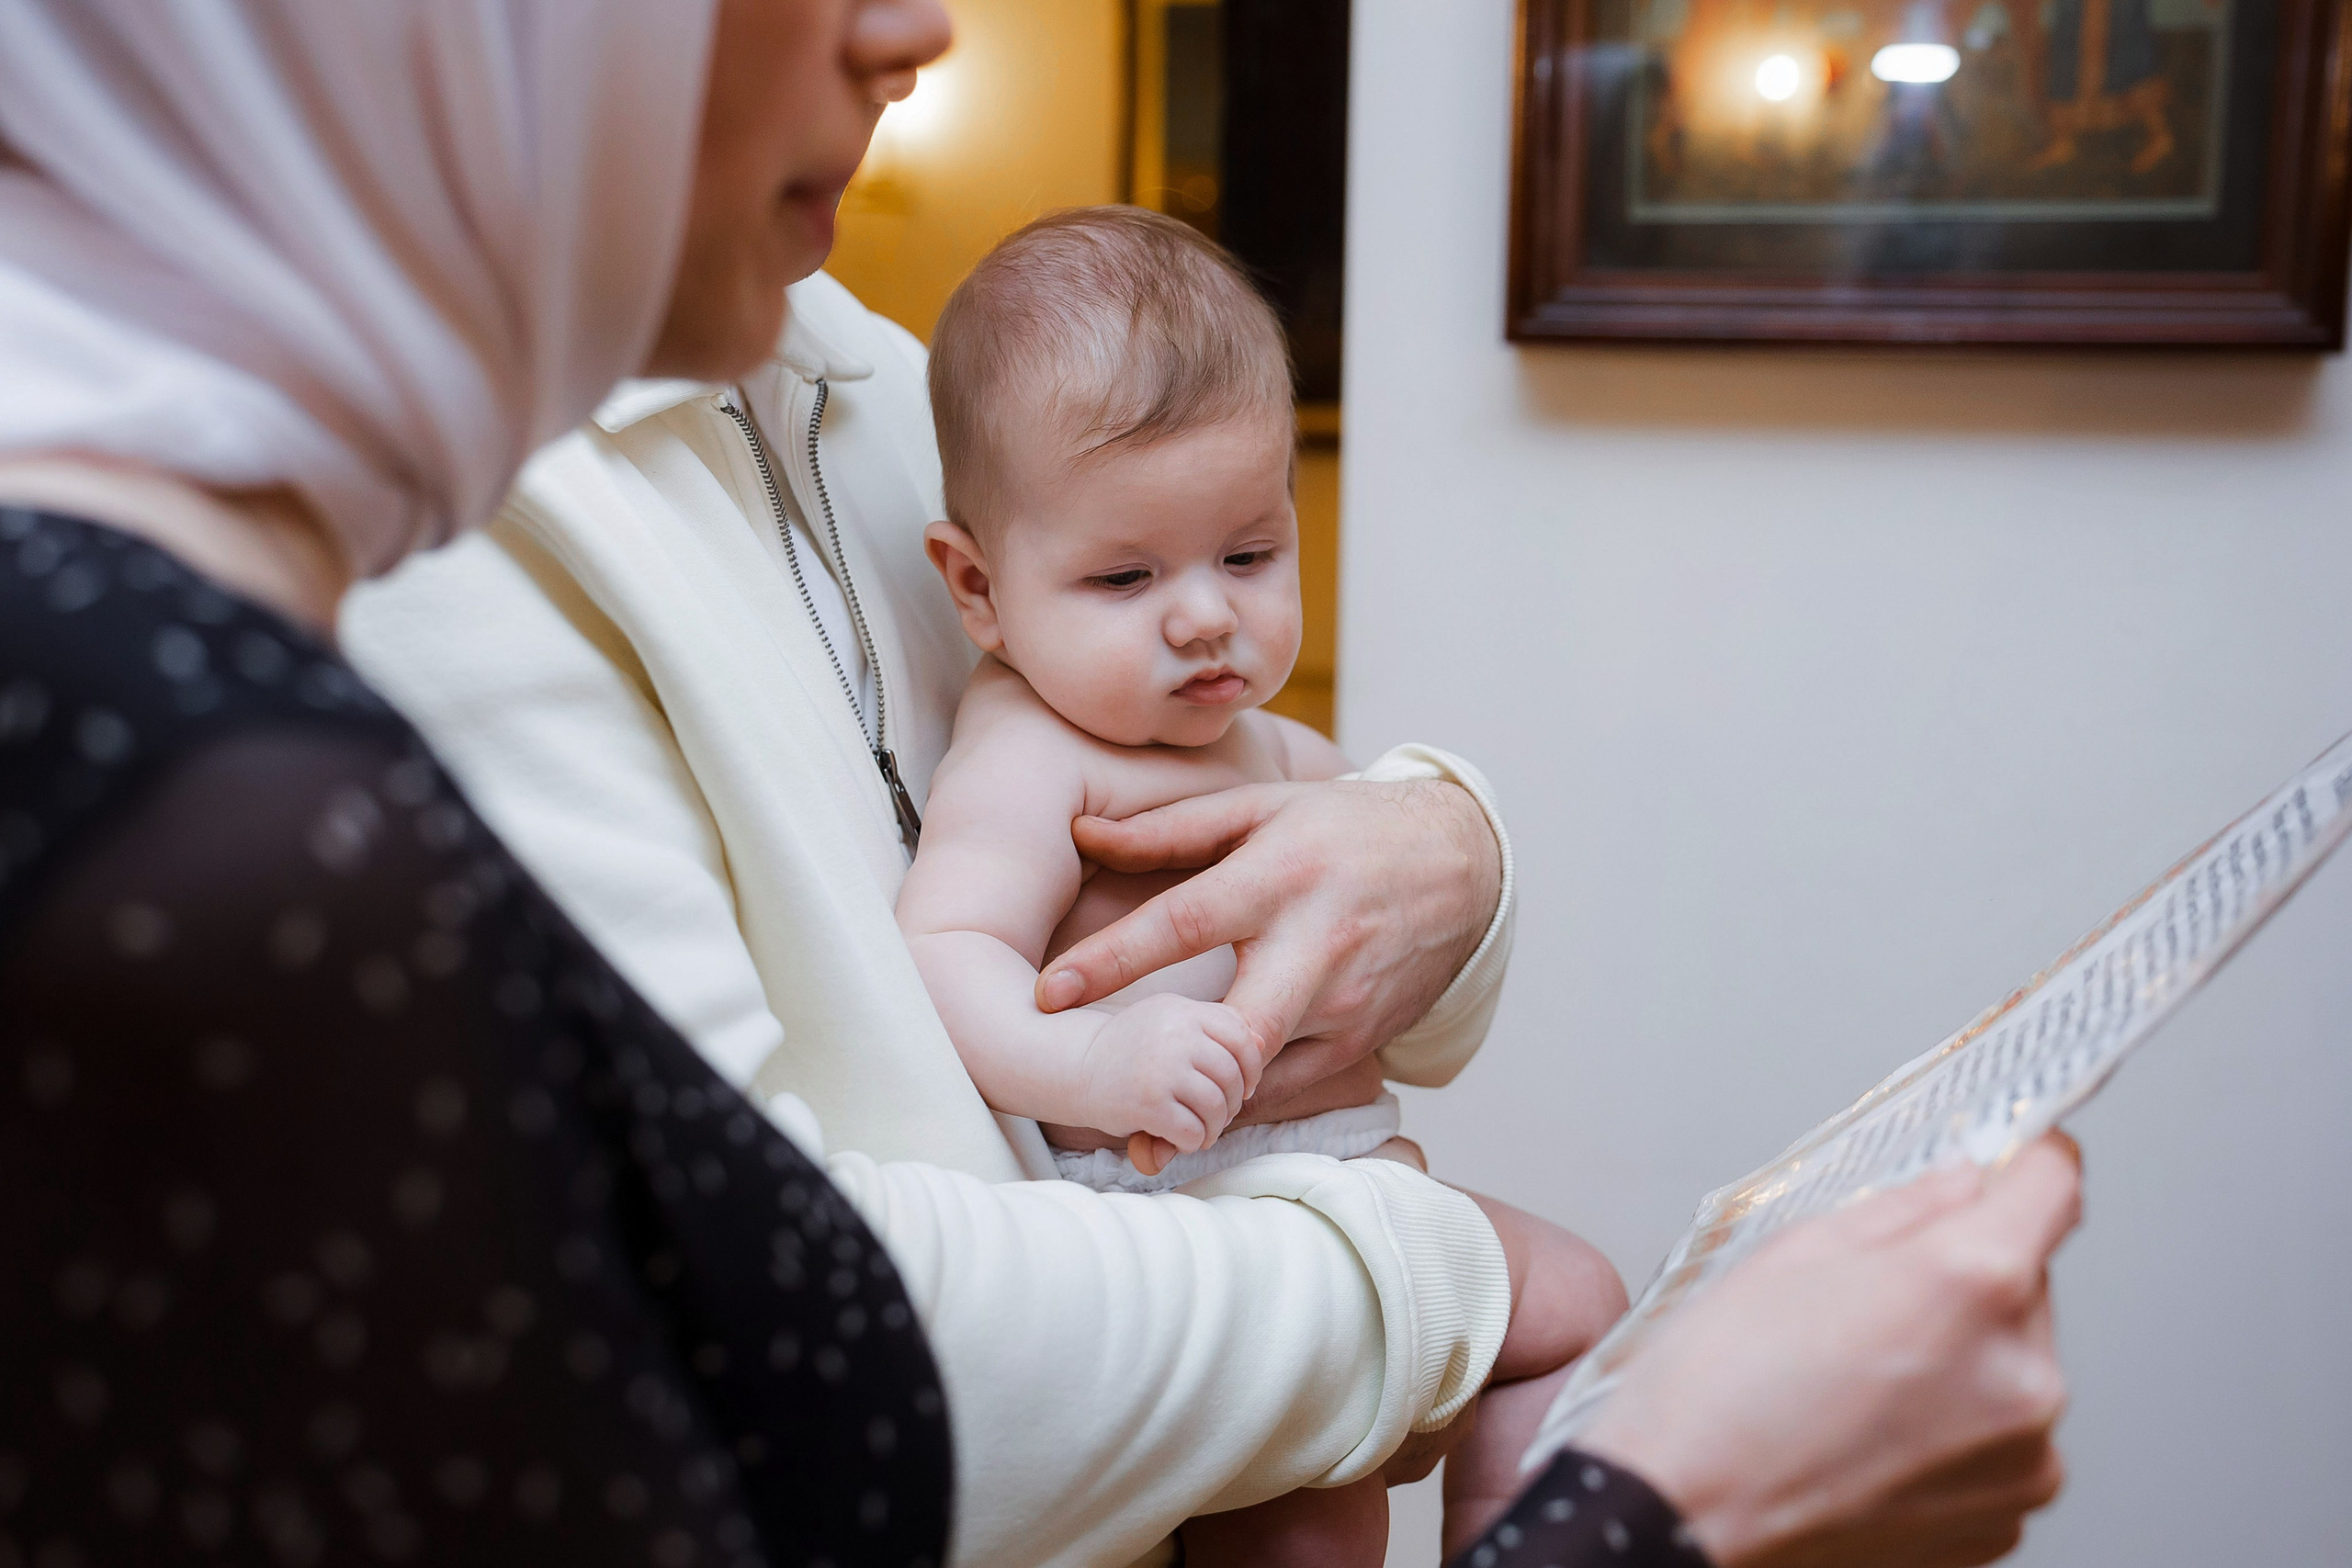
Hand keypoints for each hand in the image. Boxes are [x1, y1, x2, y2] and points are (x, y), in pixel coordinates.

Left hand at [1039, 778, 1500, 1110]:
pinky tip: (1198, 1119)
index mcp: (1278, 878)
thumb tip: (1081, 834)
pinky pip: (1292, 1090)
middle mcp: (1315, 947)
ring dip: (1202, 1106)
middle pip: (1240, 1027)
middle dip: (1176, 1075)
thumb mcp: (1261, 810)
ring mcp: (1345, 1004)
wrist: (1462, 865)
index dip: (1113, 960)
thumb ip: (1167, 828)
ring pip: (1263, 1075)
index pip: (1184, 922)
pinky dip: (1242, 1105)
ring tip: (1140, 1133)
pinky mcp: (1364, 1043)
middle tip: (1109, 1111)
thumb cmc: (1344, 830)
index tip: (1049, 994)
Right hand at [1079, 994, 1266, 1175]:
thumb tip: (1261, 1043)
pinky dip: (1191, 1142)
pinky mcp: (1147, 1102)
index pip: (1241, 1036)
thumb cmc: (1129, 1047)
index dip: (1250, 1067)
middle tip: (1216, 1116)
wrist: (1072, 1064)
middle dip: (1230, 1103)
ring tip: (1200, 1130)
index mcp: (1183, 1009)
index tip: (1242, 1086)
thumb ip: (1213, 1028)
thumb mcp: (1170, 1019)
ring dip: (1213, 1127)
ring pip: (1216, 1107)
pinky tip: (1179, 1138)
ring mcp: (1161, 1067)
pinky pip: (1192, 1131)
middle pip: (1231, 1076)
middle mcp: (1175, 1033)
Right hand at [1578, 1134, 2083, 1567]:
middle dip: (1963, 1279)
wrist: (1682, 1521)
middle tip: (1865, 1304)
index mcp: (1973, 1284)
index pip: (2055, 1186)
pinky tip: (1868, 1435)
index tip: (2009, 1162)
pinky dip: (1949, 1431)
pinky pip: (1997, 1442)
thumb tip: (1961, 1188)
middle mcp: (2022, 1375)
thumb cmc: (1712, 1399)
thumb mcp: (1791, 1253)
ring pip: (2010, 1367)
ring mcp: (2023, 1459)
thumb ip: (1902, 1208)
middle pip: (2025, 1285)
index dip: (2024, 1161)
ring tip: (1855, 1383)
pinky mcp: (2006, 1518)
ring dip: (1958, 1360)